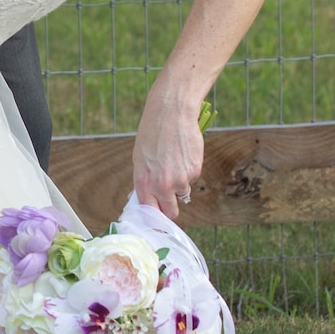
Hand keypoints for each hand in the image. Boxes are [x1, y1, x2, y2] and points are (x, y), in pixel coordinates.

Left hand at [133, 92, 203, 219]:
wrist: (171, 113)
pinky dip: (189, 170)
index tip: (156, 219)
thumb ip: (144, 181)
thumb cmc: (152, 133)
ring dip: (179, 183)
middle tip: (169, 197)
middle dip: (170, 208)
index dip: (154, 217)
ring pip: (182, 193)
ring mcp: (180, 180)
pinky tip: (183, 154)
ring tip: (174, 161)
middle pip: (170, 212)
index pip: (150, 212)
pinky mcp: (194, 171)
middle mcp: (161, 185)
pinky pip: (192, 178)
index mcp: (143, 182)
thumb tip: (145, 199)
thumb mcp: (139, 159)